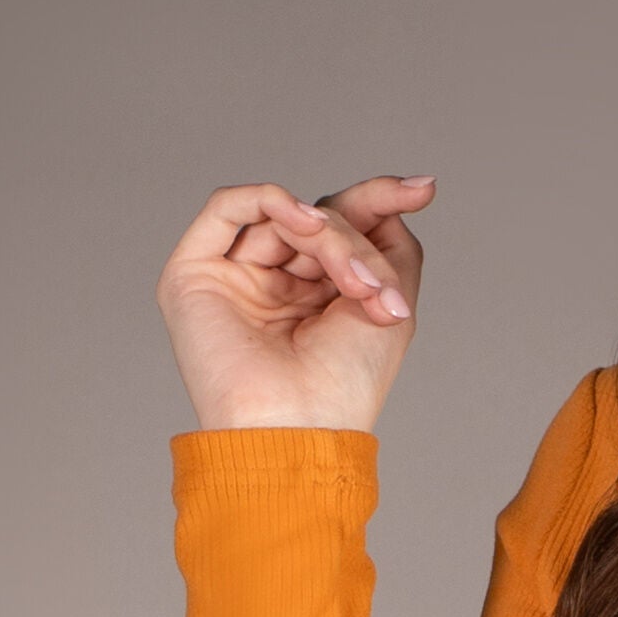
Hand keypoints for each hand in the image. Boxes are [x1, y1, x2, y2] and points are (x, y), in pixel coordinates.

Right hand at [160, 173, 434, 432]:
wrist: (299, 425)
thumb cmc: (345, 384)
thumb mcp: (392, 305)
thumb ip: (390, 244)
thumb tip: (386, 200)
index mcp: (314, 295)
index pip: (341, 226)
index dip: (378, 199)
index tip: (424, 190)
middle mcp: (273, 282)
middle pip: (317, 221)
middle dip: (356, 241)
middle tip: (375, 288)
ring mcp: (233, 276)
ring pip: (283, 216)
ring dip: (329, 237)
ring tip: (354, 285)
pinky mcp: (193, 273)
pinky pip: (228, 206)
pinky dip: (272, 201)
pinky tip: (306, 223)